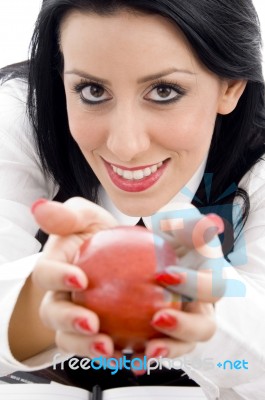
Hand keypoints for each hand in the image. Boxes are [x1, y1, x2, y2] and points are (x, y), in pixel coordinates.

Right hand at [32, 197, 117, 357]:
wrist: (114, 254)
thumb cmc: (95, 234)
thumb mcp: (85, 217)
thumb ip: (66, 215)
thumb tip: (40, 207)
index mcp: (53, 268)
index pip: (45, 274)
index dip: (57, 278)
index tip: (80, 279)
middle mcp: (59, 296)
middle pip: (54, 314)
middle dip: (70, 322)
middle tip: (92, 324)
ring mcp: (74, 317)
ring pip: (71, 338)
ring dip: (87, 346)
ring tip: (110, 348)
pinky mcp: (94, 332)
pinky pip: (97, 347)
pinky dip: (113, 353)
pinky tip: (131, 353)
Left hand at [144, 207, 225, 360]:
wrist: (149, 243)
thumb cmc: (166, 230)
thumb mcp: (176, 219)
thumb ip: (189, 222)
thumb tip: (209, 225)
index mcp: (210, 279)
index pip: (213, 287)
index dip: (195, 285)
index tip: (164, 274)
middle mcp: (200, 304)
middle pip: (203, 326)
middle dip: (184, 329)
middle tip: (158, 319)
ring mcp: (183, 321)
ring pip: (181, 344)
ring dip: (164, 350)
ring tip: (142, 352)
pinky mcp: (162, 332)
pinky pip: (155, 347)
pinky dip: (140, 355)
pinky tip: (122, 355)